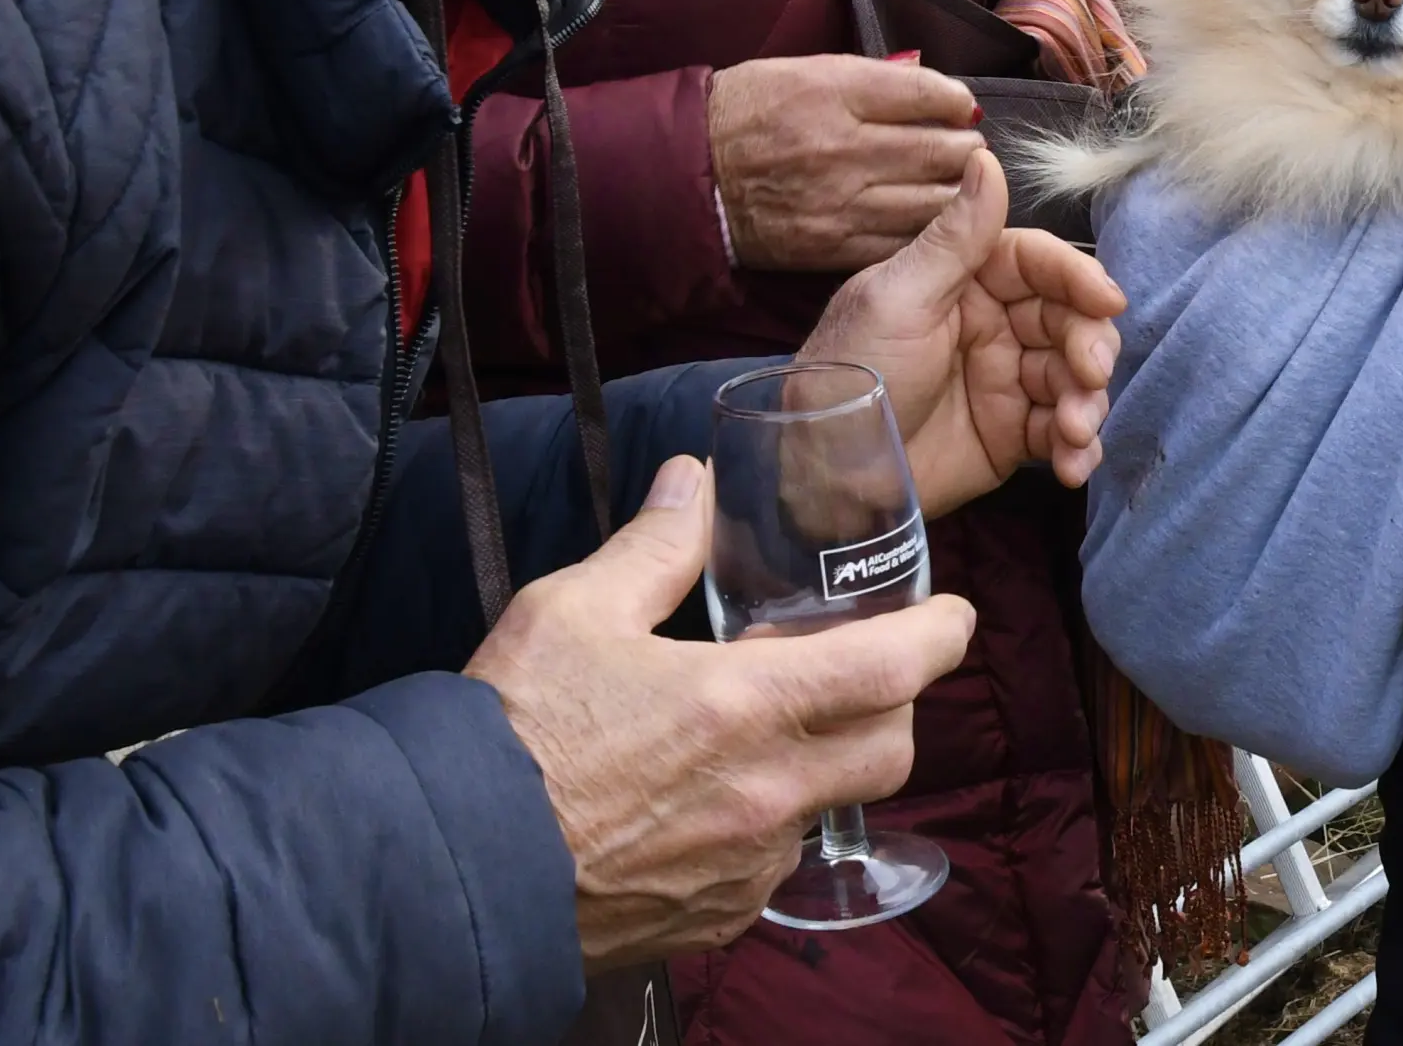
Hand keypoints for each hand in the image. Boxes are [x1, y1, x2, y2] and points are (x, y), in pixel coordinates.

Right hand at [466, 457, 975, 970]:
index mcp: (745, 706)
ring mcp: (744, 866)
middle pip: (892, 749)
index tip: (953, 617)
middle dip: (896, 705)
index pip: (893, 670)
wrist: (449, 870)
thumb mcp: (574, 610)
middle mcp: (766, 792)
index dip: (940, 636)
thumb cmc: (509, 733)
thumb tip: (693, 482)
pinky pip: (772, 867)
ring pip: (831, 809)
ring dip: (822, 767)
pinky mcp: (713, 920)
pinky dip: (765, 827)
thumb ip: (655, 545)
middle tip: (862, 671)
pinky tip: (710, 800)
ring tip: (766, 734)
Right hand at [708, 55, 982, 272]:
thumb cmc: (745, 111)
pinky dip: (928, 230)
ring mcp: (841, 201)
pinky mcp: (833, 245)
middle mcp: (843, 147)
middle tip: (972, 145)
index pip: (924, 93)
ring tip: (962, 182)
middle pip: (938, 149)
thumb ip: (869, 79)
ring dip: (960, 191)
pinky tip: (935, 219)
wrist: (687, 173)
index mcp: (834, 91)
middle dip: (967, 148)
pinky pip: (901, 240)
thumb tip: (927, 86)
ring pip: (931, 202)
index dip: (955, 100)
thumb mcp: (803, 71)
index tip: (962, 106)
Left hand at [800, 148, 1122, 511]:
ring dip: (1087, 403)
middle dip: (1090, 346)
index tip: (1106, 302)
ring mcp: (1005, 380)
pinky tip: (1073, 464)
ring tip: (1074, 432)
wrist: (824, 474)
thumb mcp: (899, 297)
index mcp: (964, 280)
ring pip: (1075, 377)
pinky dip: (1078, 447)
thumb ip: (955, 235)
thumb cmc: (853, 373)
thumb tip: (985, 153)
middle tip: (1087, 377)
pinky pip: (1062, 433)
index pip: (1038, 263)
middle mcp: (992, 324)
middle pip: (1069, 320)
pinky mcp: (1012, 435)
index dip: (1078, 277)